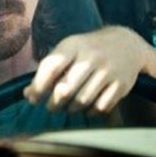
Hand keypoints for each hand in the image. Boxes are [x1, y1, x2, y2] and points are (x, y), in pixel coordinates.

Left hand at [23, 26, 147, 114]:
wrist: (128, 44)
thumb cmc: (87, 50)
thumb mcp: (68, 50)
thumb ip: (48, 69)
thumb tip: (28, 94)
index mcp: (74, 45)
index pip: (51, 67)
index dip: (39, 86)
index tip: (32, 98)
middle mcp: (92, 57)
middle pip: (66, 89)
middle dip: (53, 103)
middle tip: (50, 107)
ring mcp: (109, 71)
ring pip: (82, 101)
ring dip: (70, 109)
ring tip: (66, 107)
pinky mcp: (122, 84)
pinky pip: (101, 107)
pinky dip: (90, 112)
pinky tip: (85, 108)